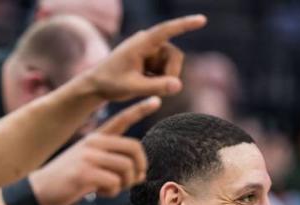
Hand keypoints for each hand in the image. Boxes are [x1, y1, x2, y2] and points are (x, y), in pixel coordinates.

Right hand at [30, 97, 160, 204]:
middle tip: (134, 179)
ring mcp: (89, 156)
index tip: (156, 100)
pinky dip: (112, 192)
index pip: (121, 120)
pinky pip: (115, 182)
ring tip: (111, 188)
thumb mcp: (90, 165)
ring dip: (125, 183)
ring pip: (127, 167)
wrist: (40, 188)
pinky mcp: (86, 173)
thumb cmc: (68, 179)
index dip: (140, 110)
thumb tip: (141, 174)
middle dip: (140, 167)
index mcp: (96, 137)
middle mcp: (94, 142)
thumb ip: (114, 165)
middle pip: (134, 148)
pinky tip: (98, 192)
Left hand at [83, 15, 206, 100]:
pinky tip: (144, 84)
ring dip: (166, 79)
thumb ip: (155, 86)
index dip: (185, 25)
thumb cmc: (110, 83)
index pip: (166, 31)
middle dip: (171, 74)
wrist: (97, 86)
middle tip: (160, 90)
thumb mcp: (132, 87)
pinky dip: (161, 81)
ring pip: (172, 65)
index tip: (202, 20)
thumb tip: (179, 85)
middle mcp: (148, 43)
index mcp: (141, 43)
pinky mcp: (151, 60)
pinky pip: (167, 71)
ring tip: (147, 87)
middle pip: (175, 56)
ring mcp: (151, 51)